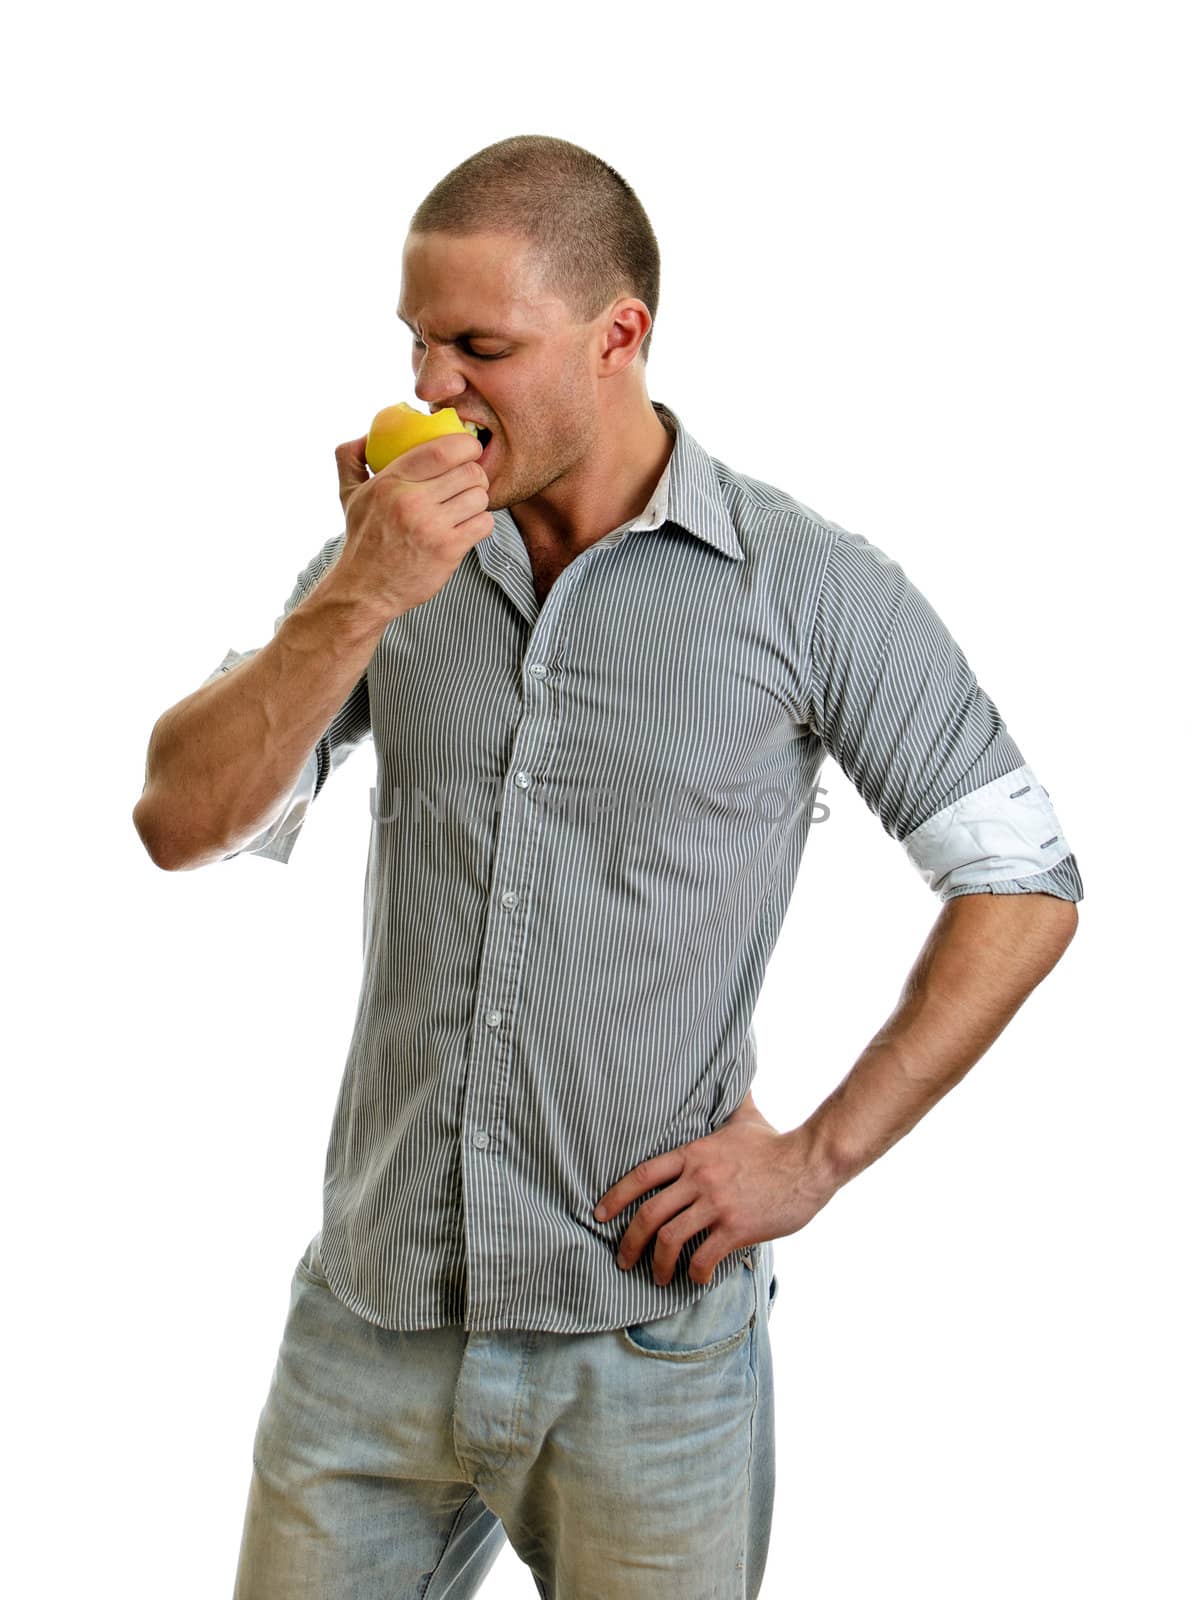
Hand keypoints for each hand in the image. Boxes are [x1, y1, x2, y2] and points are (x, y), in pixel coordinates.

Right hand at [328, 431, 492, 620]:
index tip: (469, 449)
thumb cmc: (362, 539)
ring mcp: (431, 527)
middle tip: (468, 482)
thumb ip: (351, 458)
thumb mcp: (349, 494)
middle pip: (469, 472)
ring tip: (465, 506)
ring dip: (478, 500)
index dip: (466, 445)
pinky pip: (484, 523)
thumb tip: (367, 434)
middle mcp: (411, 502)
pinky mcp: (447, 550)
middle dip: (476, 474)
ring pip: (480, 497)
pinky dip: (480, 523)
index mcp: (391, 481)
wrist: (365, 590)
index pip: (442, 450)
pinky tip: (467, 526)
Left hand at [593, 1093, 838, 1285]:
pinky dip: (695, 1273)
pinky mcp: (736, 1228)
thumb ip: (727, 1103)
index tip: (599, 1214)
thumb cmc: (775, 1143)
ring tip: (658, 1277)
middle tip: (624, 1260)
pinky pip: (704, 1258)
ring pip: (671, 1240)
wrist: (810, 1162)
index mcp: (693, 1154)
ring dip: (658, 1264)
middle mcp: (699, 1179)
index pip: (642, 1175)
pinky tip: (696, 1278)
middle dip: (630, 1242)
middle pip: (649, 1214)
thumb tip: (730, 1072)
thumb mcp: (744, 1117)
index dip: (616, 1196)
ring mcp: (717, 1205)